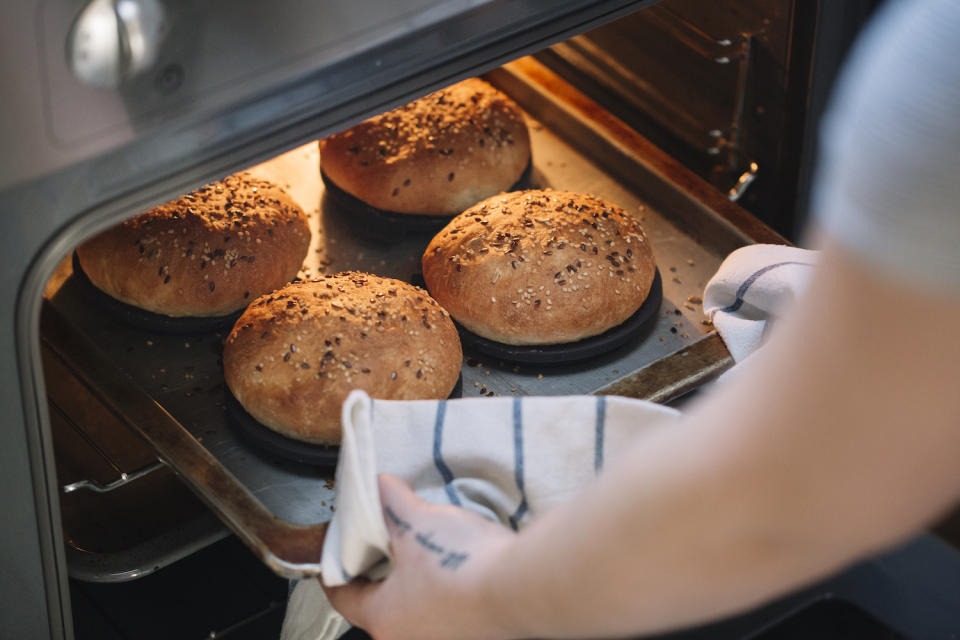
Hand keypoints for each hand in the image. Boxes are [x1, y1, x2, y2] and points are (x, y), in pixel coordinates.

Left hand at [323, 473, 518, 639]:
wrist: (521, 587)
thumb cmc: (462, 565)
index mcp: (383, 619)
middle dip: (383, 576)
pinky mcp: (474, 636)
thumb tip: (382, 485)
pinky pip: (448, 616)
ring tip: (426, 555)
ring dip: (418, 587)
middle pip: (381, 607)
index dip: (337, 572)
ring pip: (417, 613)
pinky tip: (458, 570)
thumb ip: (393, 503)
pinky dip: (446, 595)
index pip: (343, 598)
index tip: (338, 560)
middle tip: (387, 547)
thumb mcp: (417, 522)